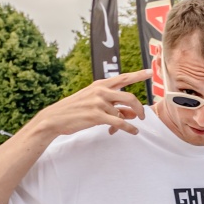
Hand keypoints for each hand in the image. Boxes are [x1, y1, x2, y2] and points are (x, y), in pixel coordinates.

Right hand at [36, 72, 150, 139]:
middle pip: (130, 97)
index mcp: (100, 85)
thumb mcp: (93, 102)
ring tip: (128, 127)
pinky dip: (129, 128)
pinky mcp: (96, 116)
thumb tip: (132, 113)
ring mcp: (98, 103)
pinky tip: (133, 132)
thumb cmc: (74, 110)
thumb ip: (113, 105)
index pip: (123, 78)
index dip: (138, 75)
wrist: (55, 118)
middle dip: (139, 108)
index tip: (149, 72)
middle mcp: (100, 91)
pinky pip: (119, 123)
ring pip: (123, 113)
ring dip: (128, 122)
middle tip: (142, 116)